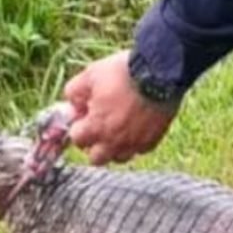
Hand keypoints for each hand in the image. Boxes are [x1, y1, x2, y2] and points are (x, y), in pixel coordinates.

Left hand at [62, 50, 177, 165]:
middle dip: (94, 145)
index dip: (79, 126)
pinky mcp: (153, 140)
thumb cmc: (122, 74)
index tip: (85, 114)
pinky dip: (136, 141)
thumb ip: (74, 92)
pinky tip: (137, 125)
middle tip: (100, 127)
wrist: (159, 73)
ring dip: (115, 147)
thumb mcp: (90, 75)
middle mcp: (114, 142)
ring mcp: (135, 144)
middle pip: (96, 159)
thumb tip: (73, 104)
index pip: (77, 140)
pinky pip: (140, 149)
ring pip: (120, 158)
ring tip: (119, 128)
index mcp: (96, 128)